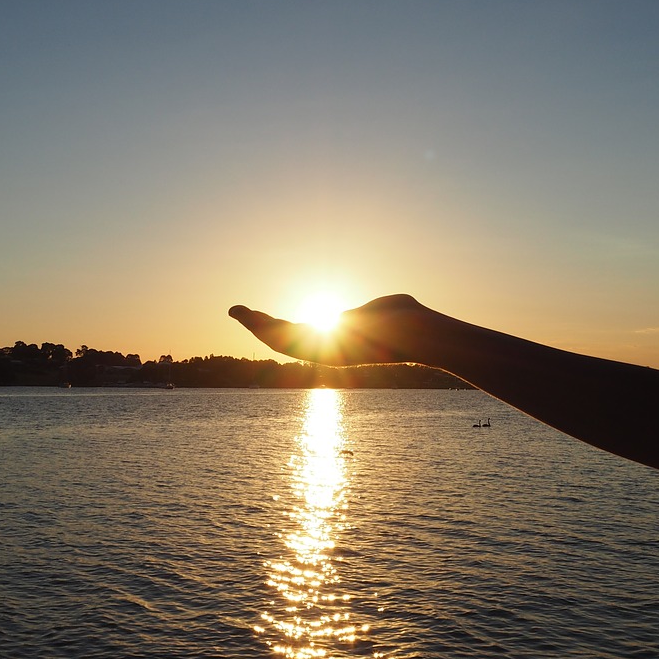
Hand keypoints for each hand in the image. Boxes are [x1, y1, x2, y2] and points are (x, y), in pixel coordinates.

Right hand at [228, 294, 429, 365]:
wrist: (423, 334)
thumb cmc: (411, 319)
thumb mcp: (383, 308)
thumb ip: (367, 313)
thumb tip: (370, 312)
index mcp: (341, 341)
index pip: (304, 335)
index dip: (282, 327)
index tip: (265, 316)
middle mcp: (329, 350)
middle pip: (286, 340)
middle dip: (260, 326)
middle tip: (236, 312)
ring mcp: (324, 350)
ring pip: (280, 340)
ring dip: (254, 325)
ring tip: (234, 311)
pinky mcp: (323, 347)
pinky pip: (288, 339)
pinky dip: (263, 327)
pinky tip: (249, 318)